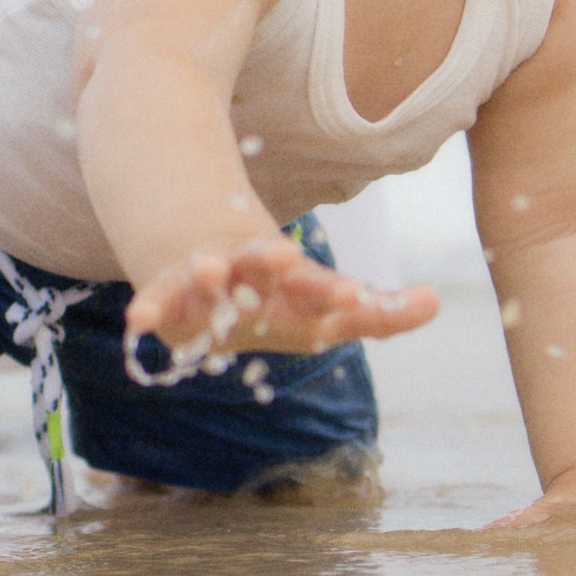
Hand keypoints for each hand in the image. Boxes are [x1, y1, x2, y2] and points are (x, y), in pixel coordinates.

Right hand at [126, 235, 438, 364]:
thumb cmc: (275, 292)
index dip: (336, 293)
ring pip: (211, 273)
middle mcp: (252, 274)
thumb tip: (437, 302)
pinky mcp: (170, 289)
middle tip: (285, 254)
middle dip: (275, 264)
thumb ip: (380, 315)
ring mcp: (209, 277)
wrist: (201, 251)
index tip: (359, 299)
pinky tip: (137, 323)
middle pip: (266, 268)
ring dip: (212, 271)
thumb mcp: (322, 306)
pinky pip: (159, 299)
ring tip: (209, 269)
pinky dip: (150, 308)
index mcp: (294, 281)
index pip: (320, 287)